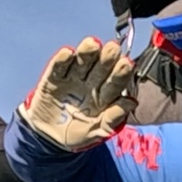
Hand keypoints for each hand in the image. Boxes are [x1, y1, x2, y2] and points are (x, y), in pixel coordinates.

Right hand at [18, 37, 137, 150]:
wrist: (48, 138)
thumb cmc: (77, 134)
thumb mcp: (97, 131)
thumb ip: (113, 117)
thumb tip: (132, 102)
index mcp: (105, 96)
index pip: (115, 82)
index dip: (121, 73)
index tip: (127, 63)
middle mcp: (90, 83)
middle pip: (100, 68)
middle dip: (107, 58)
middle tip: (113, 48)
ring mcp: (72, 79)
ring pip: (81, 63)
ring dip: (87, 53)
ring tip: (92, 44)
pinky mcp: (53, 79)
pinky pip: (58, 68)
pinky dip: (62, 60)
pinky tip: (68, 52)